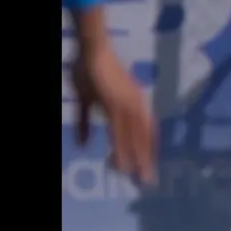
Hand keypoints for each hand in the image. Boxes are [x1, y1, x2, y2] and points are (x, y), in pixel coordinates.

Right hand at [73, 44, 156, 184]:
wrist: (92, 49)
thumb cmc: (88, 70)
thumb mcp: (85, 100)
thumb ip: (85, 123)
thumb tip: (82, 144)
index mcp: (133, 102)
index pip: (144, 131)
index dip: (145, 149)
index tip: (146, 166)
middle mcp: (136, 105)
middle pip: (144, 138)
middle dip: (146, 160)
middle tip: (148, 181)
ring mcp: (128, 105)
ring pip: (136, 139)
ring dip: (138, 159)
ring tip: (140, 178)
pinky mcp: (117, 105)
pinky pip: (122, 133)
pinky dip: (125, 149)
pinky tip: (125, 163)